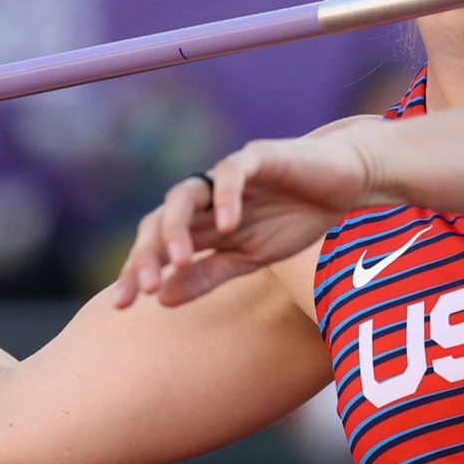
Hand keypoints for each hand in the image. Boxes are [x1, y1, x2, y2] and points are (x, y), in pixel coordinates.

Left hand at [111, 128, 378, 308]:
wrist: (342, 185)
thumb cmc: (293, 220)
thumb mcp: (248, 260)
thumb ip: (207, 276)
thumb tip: (161, 300)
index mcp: (200, 225)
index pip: (155, 247)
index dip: (137, 272)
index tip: (122, 306)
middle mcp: (205, 199)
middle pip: (159, 221)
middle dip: (147, 255)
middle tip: (144, 290)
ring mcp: (226, 176)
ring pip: (184, 195)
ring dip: (176, 228)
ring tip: (178, 259)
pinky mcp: (256, 157)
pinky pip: (233, 172)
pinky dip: (227, 197)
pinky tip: (228, 226)